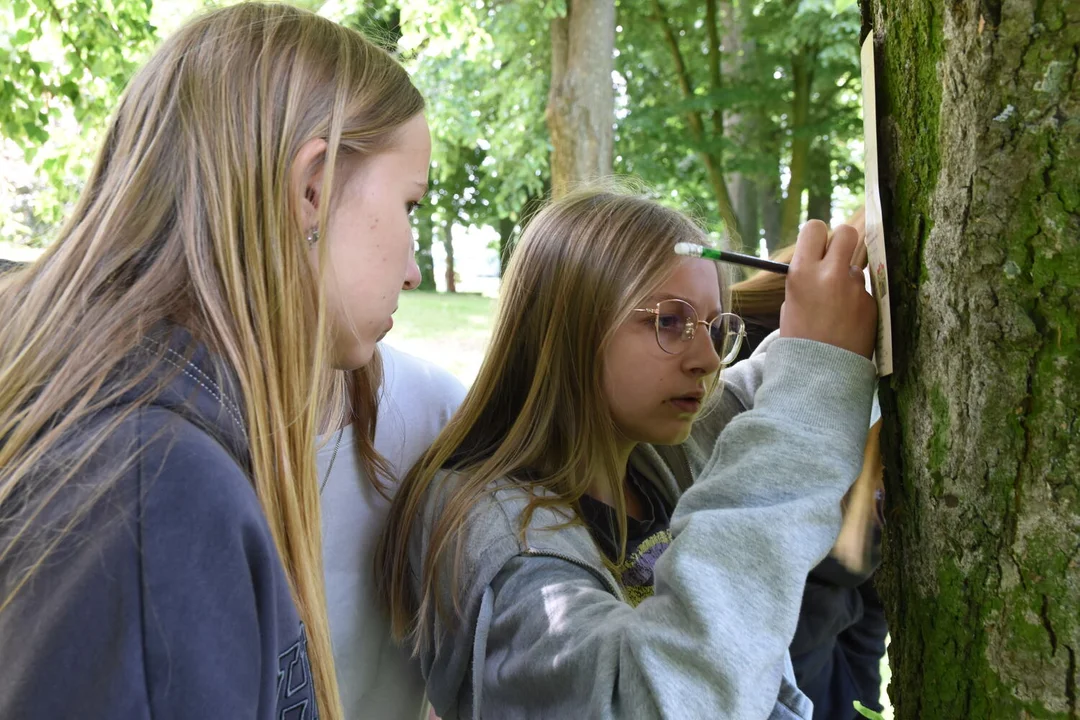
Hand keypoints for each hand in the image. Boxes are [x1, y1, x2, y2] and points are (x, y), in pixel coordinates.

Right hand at [779, 220, 876, 358]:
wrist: (819, 372)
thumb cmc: (798, 338)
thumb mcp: (791, 301)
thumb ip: (806, 276)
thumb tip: (821, 261)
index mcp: (802, 272)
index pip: (815, 228)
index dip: (817, 236)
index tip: (817, 247)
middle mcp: (830, 274)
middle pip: (846, 232)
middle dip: (842, 242)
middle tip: (835, 259)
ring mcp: (855, 288)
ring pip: (856, 267)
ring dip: (849, 278)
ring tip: (837, 306)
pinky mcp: (871, 302)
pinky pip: (865, 291)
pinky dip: (857, 301)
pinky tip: (847, 320)